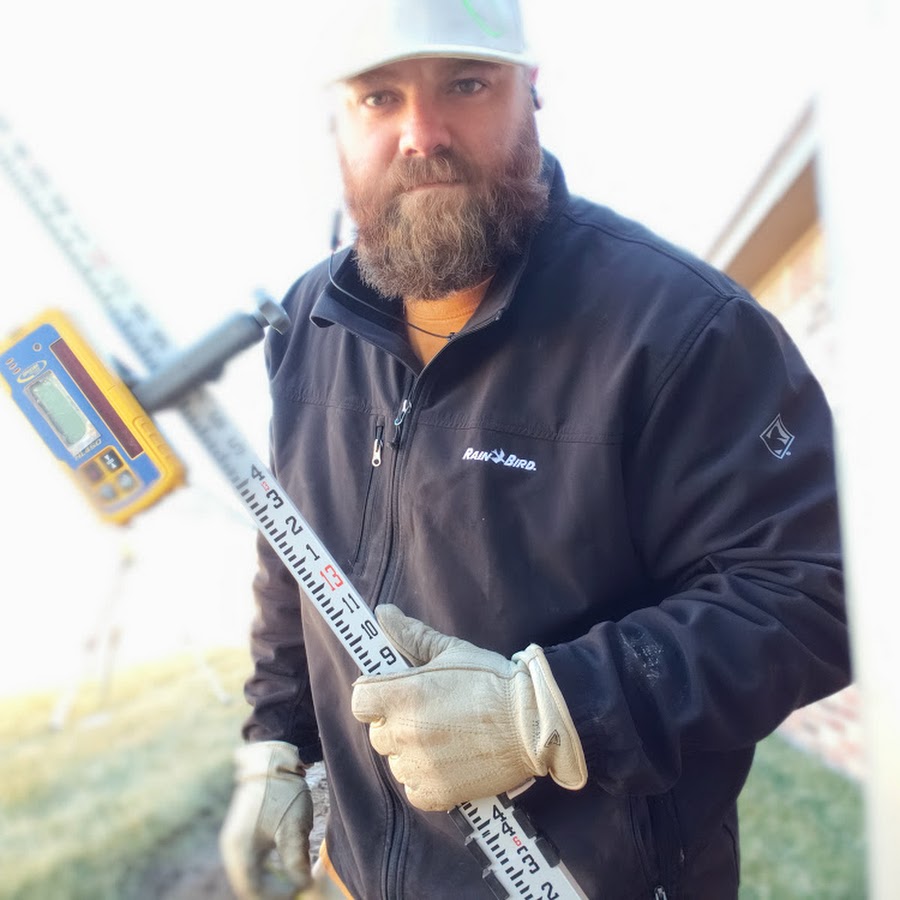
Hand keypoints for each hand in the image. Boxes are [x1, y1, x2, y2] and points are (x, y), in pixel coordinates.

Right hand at [219, 741, 312, 899]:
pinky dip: (266, 871)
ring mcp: (235, 841)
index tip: (297, 893)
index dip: (276, 897)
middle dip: (272, 892)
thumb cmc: (282, 792)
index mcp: (240, 850)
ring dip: (269, 883)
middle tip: (295, 891)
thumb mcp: (293, 828)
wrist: (271, 761)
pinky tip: (283, 871)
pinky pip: (252, 863)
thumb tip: (302, 886)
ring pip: (250, 875)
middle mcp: (232, 849)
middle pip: (249, 885)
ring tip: (292, 883)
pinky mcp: (242, 834)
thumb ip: (295, 861)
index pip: (253, 889)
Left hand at [351, 604, 586, 810]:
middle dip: (397, 723)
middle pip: (378, 733)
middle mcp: (405, 733)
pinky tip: (449, 762)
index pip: (360, 701)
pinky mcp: (436, 793)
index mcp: (403, 695)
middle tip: (431, 714)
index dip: (375, 696)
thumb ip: (411, 635)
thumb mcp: (451, 651)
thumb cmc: (492, 681)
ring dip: (412, 752)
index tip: (395, 694)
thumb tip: (383, 613)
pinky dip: (426, 779)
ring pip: (396, 762)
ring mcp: (419, 766)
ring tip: (446, 738)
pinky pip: (414, 788)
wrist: (534, 721)